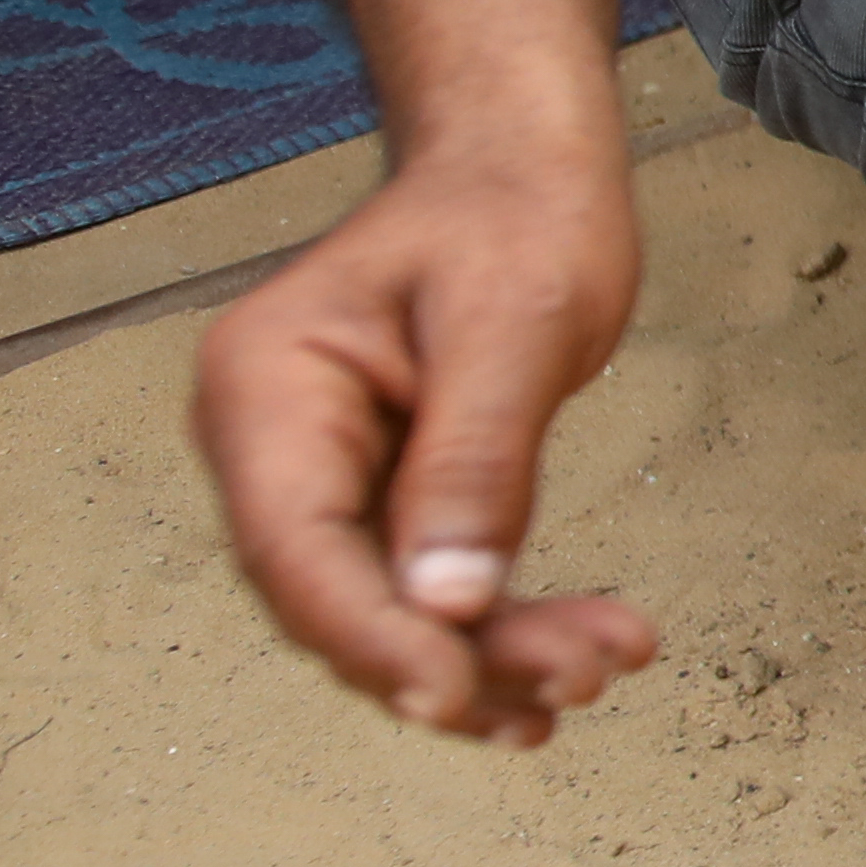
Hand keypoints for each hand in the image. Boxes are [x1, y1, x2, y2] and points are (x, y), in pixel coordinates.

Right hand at [191, 150, 657, 745]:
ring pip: (386, 610)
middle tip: (581, 681)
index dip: (372, 637)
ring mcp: (322, 475)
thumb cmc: (515, 213)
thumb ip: (477, 459)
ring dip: (489, 657)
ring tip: (598, 671)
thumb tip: (447, 600)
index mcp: (267, 387)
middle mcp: (272, 443)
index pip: (295, 547)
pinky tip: (568, 666)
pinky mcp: (384, 496)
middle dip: (455, 656)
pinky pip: (425, 588)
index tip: (455, 697)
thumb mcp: (515, 323)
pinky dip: (495, 630)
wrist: (524, 169)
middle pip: (338, 596)